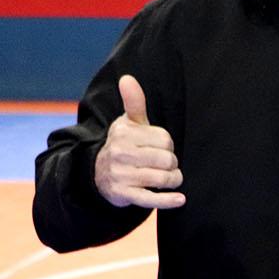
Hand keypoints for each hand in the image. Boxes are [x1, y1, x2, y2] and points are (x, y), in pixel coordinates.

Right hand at [94, 74, 185, 209]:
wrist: (99, 173)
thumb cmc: (123, 144)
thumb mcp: (128, 123)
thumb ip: (134, 101)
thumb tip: (128, 78)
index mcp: (124, 134)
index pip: (165, 139)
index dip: (168, 145)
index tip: (161, 147)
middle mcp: (121, 154)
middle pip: (167, 159)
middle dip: (172, 163)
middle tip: (167, 164)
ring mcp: (122, 176)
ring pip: (162, 178)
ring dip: (173, 180)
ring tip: (171, 178)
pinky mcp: (124, 195)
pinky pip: (151, 199)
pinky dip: (167, 200)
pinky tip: (180, 199)